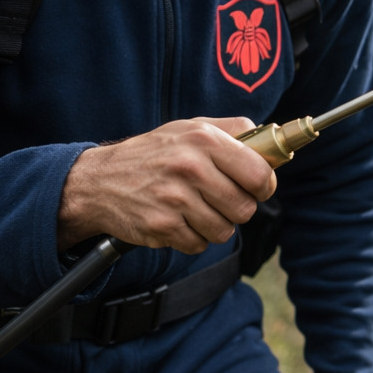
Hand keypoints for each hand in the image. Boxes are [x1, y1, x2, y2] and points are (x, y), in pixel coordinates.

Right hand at [56, 117, 276, 250]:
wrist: (100, 180)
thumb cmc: (153, 153)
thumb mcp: (190, 127)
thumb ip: (232, 131)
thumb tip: (272, 142)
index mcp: (203, 140)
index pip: (259, 173)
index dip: (264, 185)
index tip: (258, 188)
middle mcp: (190, 167)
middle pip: (245, 208)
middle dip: (238, 209)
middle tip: (221, 200)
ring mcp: (175, 199)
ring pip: (224, 231)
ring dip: (215, 225)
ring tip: (197, 209)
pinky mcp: (161, 226)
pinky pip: (198, 244)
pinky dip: (193, 238)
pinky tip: (178, 220)